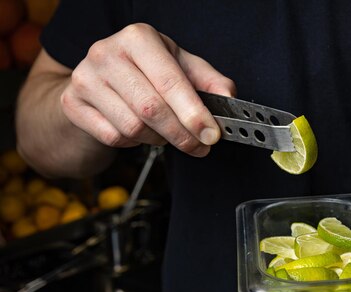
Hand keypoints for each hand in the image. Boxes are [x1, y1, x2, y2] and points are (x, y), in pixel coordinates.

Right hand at [60, 23, 235, 156]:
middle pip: (152, 109)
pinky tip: (141, 132)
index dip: (194, 112)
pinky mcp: (72, 104)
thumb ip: (208, 81)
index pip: (170, 81)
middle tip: (200, 146)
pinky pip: (114, 137)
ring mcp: (84, 78)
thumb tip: (230, 98)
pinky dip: (135, 142)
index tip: (212, 134)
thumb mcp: (179, 67)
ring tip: (168, 133)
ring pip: (133, 127)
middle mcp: (106, 52)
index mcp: (138, 38)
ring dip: (160, 139)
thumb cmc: (144, 73)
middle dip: (182, 134)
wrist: (95, 82)